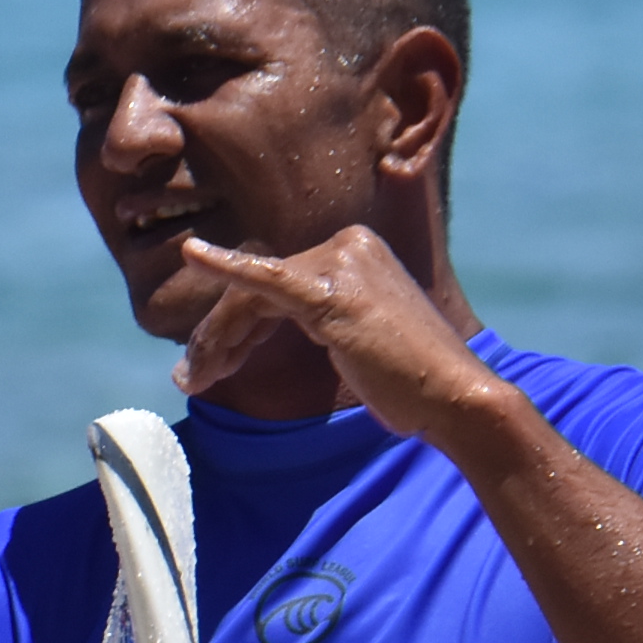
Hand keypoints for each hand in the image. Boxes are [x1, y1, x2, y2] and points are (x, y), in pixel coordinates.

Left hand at [170, 225, 512, 446]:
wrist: (453, 395)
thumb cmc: (410, 381)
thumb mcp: (358, 339)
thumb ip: (322, 321)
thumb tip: (271, 334)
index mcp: (353, 253)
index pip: (273, 286)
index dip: (233, 329)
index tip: (208, 368)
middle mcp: (345, 247)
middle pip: (256, 290)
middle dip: (218, 337)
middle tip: (189, 378)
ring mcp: (339, 264)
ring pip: (251, 299)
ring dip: (215, 341)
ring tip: (192, 379)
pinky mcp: (329, 292)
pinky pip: (265, 279)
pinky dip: (225, 265)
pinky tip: (194, 255)